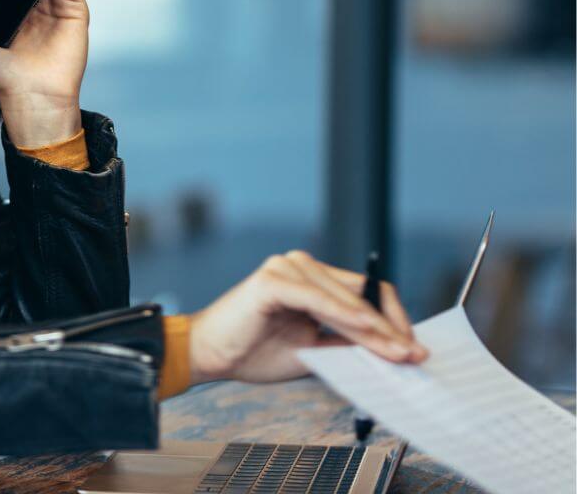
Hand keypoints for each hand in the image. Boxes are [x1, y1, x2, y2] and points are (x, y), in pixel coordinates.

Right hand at [187, 250, 428, 384]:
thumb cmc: (250, 351)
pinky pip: (319, 300)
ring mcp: (286, 268)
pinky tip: (366, 331)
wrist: (207, 354)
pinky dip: (345, 316)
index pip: (366, 294)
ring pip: (346, 299)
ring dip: (375, 328)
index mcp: (310, 279)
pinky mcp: (273, 280)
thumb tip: (388, 353)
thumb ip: (344, 345)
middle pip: (363, 294)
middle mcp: (300, 265)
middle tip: (414, 355)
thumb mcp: (311, 351)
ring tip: (397, 352)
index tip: (410, 349)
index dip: (392, 321)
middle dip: (391, 328)